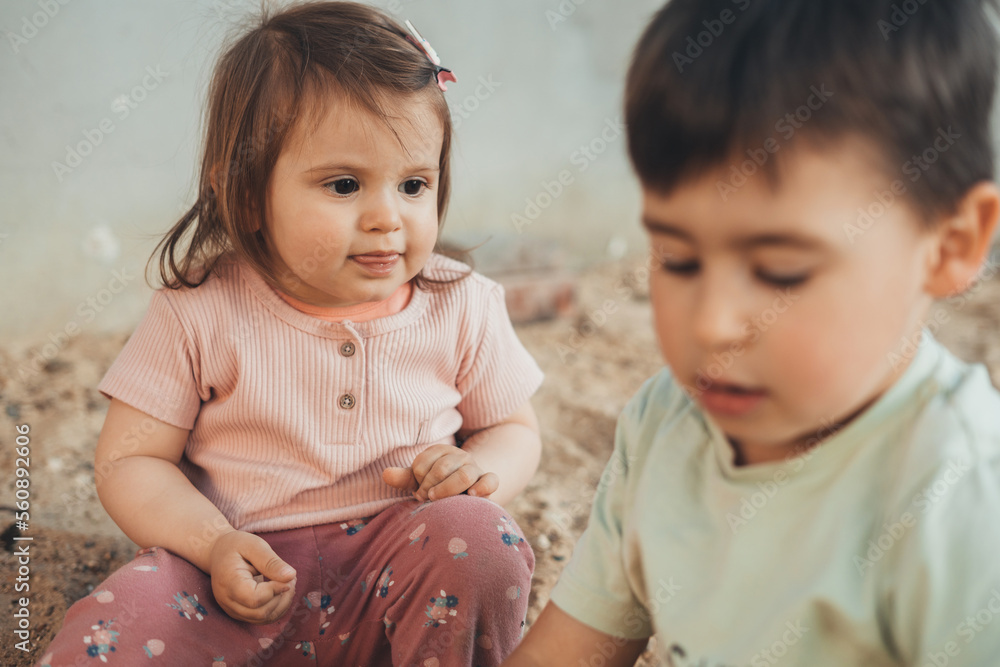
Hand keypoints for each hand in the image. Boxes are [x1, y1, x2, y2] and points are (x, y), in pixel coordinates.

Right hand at [208, 530, 297, 623]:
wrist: (218, 553)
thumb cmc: (236, 546)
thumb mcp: (254, 546)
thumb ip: (271, 562)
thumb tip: (291, 576)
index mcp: (229, 582)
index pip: (254, 599)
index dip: (275, 590)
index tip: (288, 576)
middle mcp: (227, 601)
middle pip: (260, 612)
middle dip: (282, 597)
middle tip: (291, 578)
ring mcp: (232, 609)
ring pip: (263, 618)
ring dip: (282, 604)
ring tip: (288, 583)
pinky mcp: (240, 613)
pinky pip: (262, 619)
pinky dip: (277, 608)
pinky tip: (281, 591)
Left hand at [383, 444, 498, 500]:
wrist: (465, 493)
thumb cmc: (437, 485)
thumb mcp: (420, 481)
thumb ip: (404, 478)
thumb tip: (385, 474)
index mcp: (440, 452)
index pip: (423, 462)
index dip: (417, 478)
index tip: (417, 491)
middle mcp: (459, 456)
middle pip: (442, 468)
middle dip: (429, 486)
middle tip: (426, 499)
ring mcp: (475, 468)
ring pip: (464, 475)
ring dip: (447, 489)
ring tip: (437, 499)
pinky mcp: (488, 482)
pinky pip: (491, 480)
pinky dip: (482, 486)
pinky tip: (471, 495)